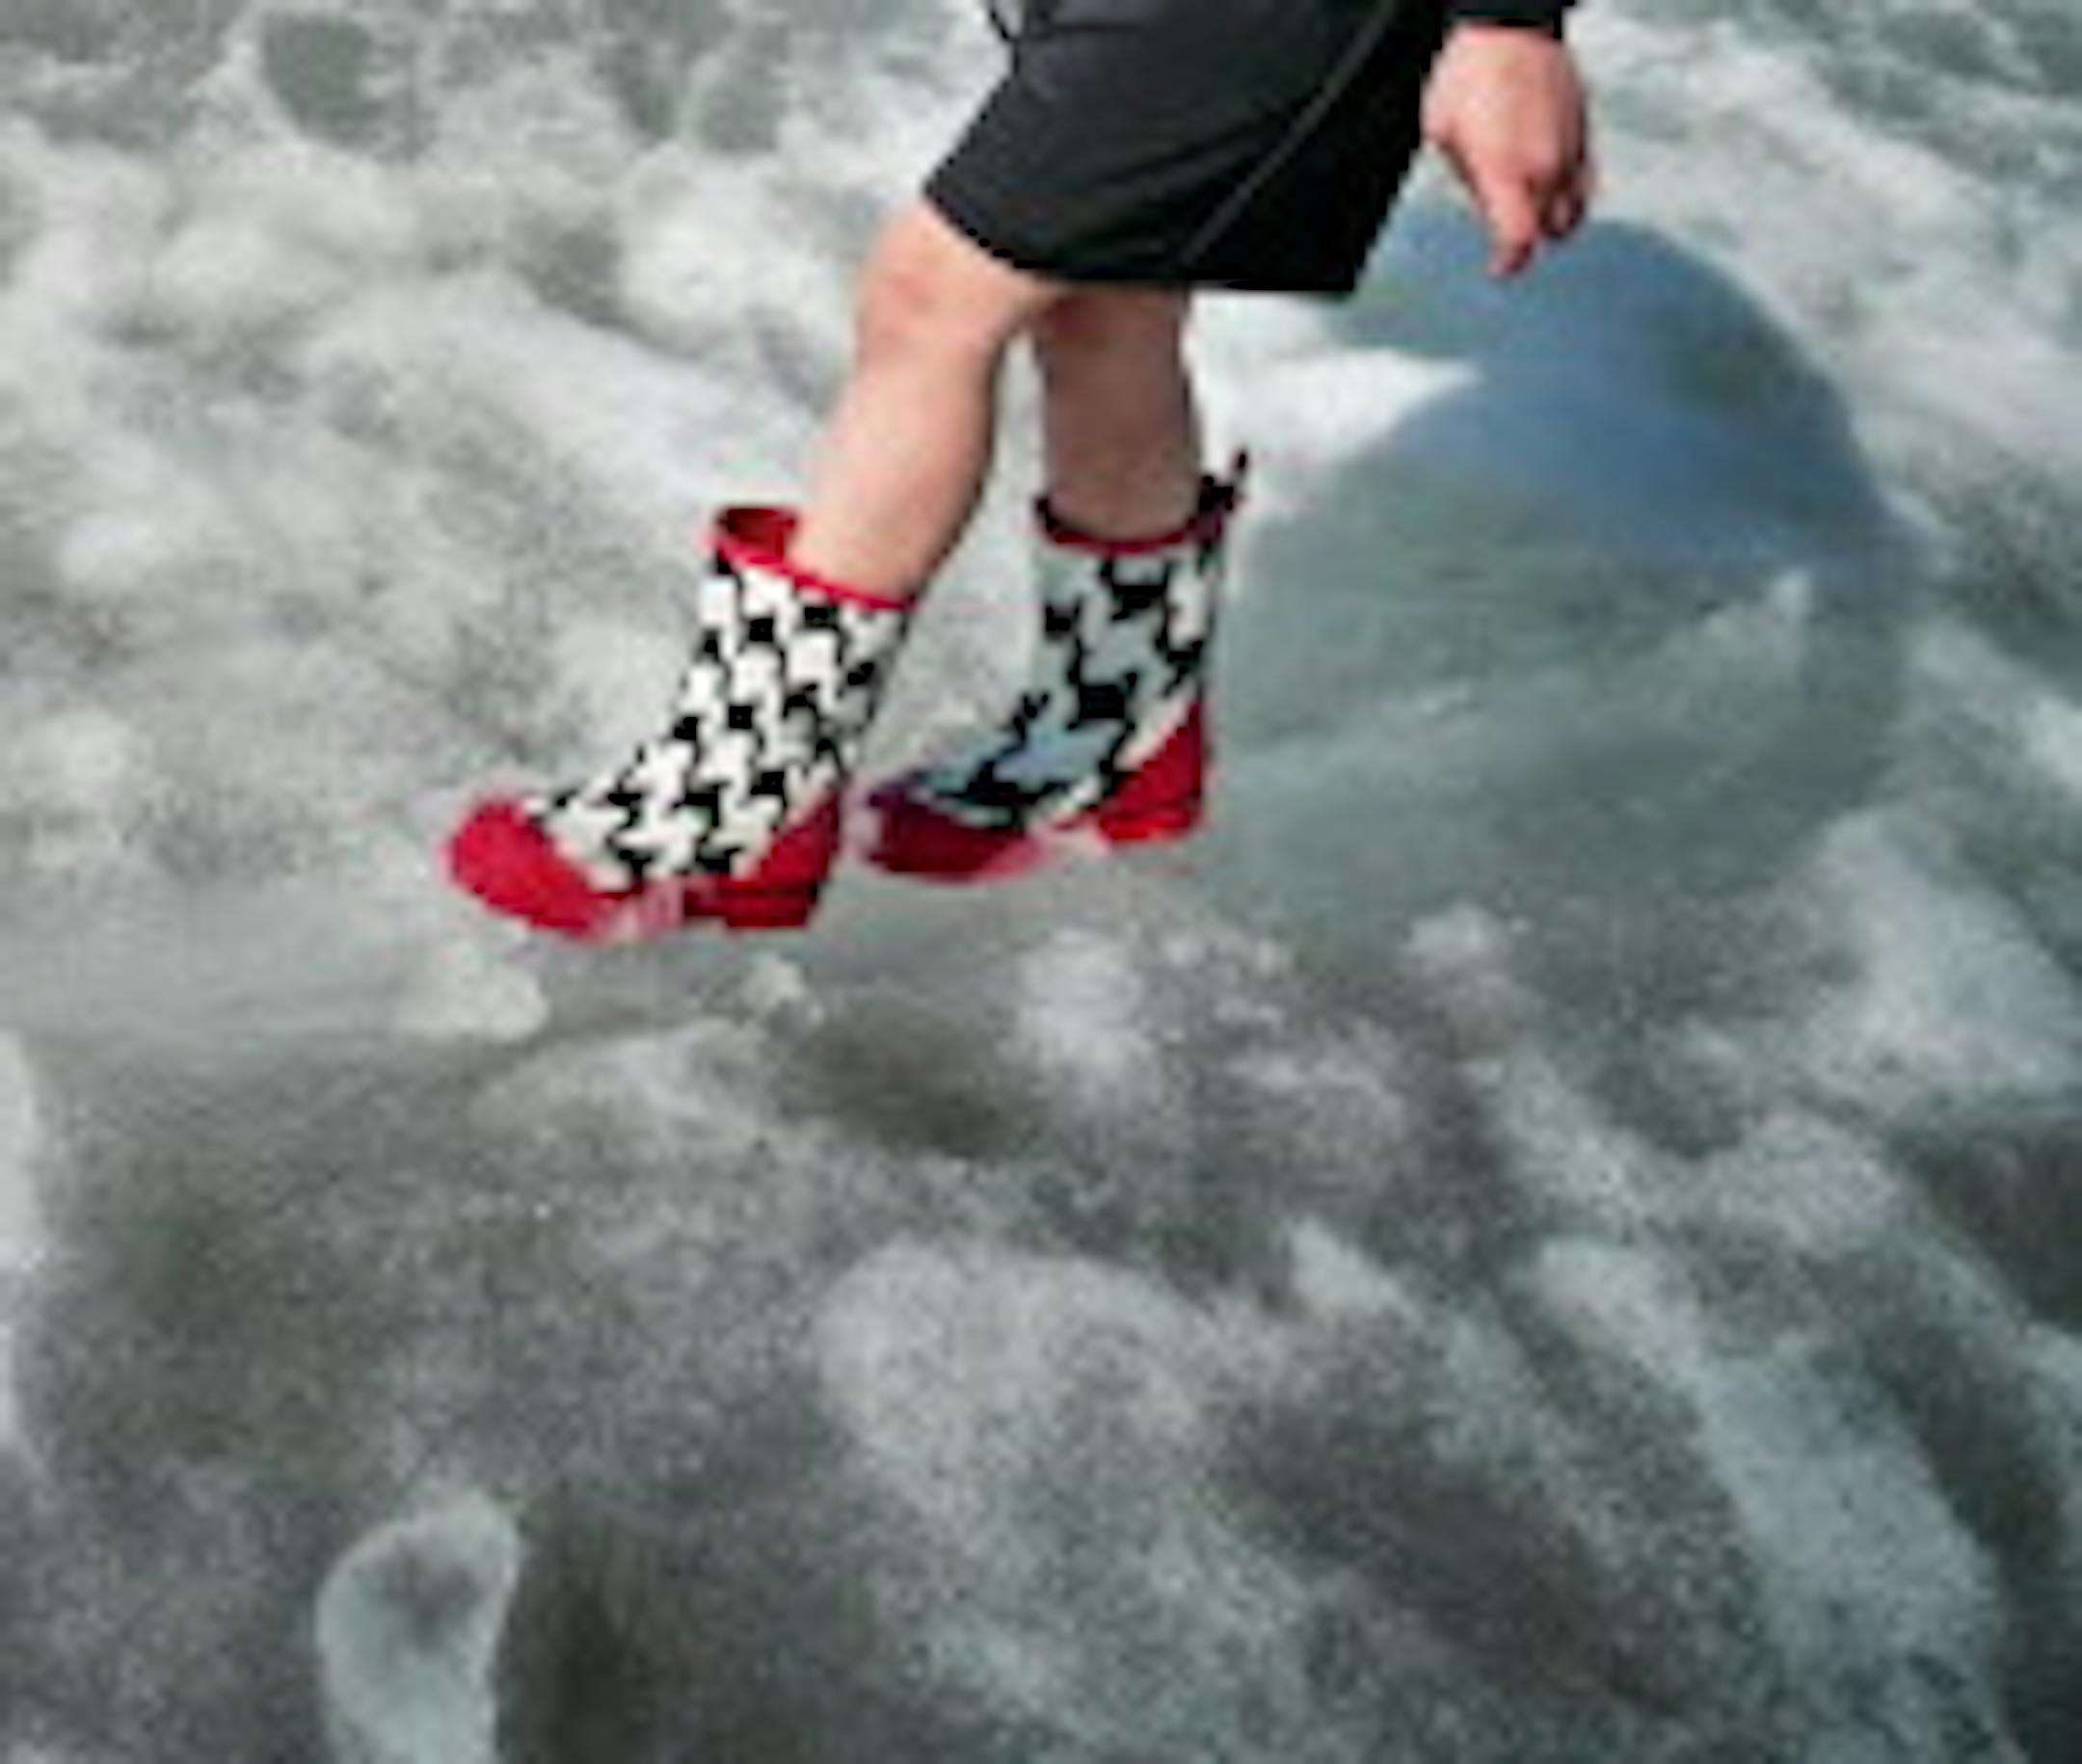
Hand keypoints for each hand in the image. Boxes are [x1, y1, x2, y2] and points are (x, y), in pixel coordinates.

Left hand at [1421, 24, 1593, 278]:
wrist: (1508, 25)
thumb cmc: (1468, 73)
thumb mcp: (1443, 135)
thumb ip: (1469, 179)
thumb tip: (1484, 200)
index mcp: (1505, 170)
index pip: (1519, 240)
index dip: (1510, 262)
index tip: (1501, 267)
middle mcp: (1544, 165)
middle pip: (1549, 230)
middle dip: (1528, 239)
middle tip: (1508, 233)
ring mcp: (1570, 148)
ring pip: (1575, 208)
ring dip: (1554, 220)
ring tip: (1534, 214)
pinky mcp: (1584, 131)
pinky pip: (1585, 179)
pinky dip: (1572, 193)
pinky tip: (1553, 187)